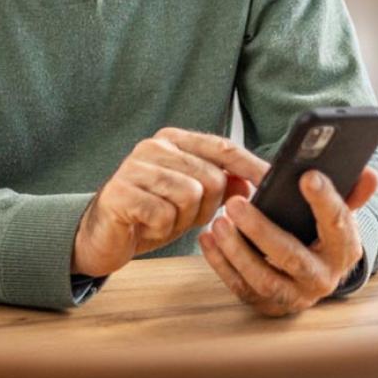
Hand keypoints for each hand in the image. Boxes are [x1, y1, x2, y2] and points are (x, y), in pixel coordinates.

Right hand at [72, 128, 268, 278]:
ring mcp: (134, 166)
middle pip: (211, 177)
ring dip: (183, 219)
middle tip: (183, 217)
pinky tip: (146, 225)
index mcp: (173, 140)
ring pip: (190, 195)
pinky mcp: (120, 191)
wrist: (102, 236)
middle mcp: (153, 146)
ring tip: (164, 219)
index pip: (222, 147)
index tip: (274, 182)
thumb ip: (221, 186)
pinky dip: (162, 228)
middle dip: (207, 207)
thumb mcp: (192, 202)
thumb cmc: (150, 215)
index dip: (251, 166)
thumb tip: (252, 180)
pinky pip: (164, 214)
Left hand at [199, 166, 377, 317]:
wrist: (309, 275)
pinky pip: (241, 287)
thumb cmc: (319, 234)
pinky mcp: (267, 305)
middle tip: (235, 203)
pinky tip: (208, 239)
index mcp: (344, 250)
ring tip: (218, 222)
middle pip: (291, 257)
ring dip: (237, 250)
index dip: (325, 201)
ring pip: (263, 278)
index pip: (338, 225)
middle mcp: (322, 278)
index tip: (308, 176)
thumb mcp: (338, 215)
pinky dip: (221, 264)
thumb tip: (370, 173)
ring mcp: (294, 295)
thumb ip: (351, 193)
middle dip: (261, 230)